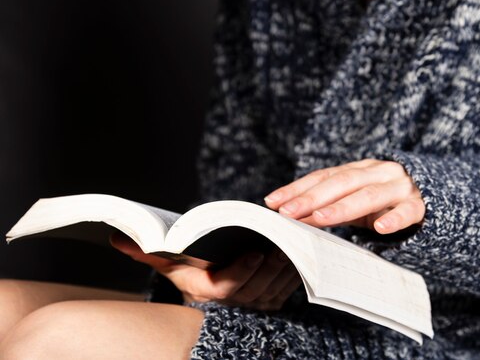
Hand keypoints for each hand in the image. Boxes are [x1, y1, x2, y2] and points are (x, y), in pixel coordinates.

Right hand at [110, 232, 300, 309]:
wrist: (207, 281)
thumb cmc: (187, 267)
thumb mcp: (166, 259)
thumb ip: (145, 250)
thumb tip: (117, 237)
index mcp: (207, 292)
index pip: (227, 287)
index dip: (243, 272)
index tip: (256, 252)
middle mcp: (232, 303)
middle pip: (257, 289)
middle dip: (272, 268)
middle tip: (284, 244)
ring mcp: (253, 303)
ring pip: (275, 289)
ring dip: (288, 269)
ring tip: (297, 245)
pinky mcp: (269, 298)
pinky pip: (287, 288)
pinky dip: (296, 272)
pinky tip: (302, 252)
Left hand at [264, 159, 424, 233]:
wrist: (435, 195)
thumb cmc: (385, 201)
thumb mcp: (356, 200)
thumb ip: (330, 204)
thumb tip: (289, 214)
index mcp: (358, 169)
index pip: (323, 176)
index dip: (297, 188)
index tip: (273, 201)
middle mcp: (377, 172)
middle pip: (341, 182)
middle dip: (311, 197)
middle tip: (288, 212)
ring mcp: (399, 186)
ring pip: (368, 195)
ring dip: (342, 207)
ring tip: (320, 218)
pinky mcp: (420, 204)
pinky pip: (407, 211)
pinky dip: (394, 218)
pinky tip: (381, 228)